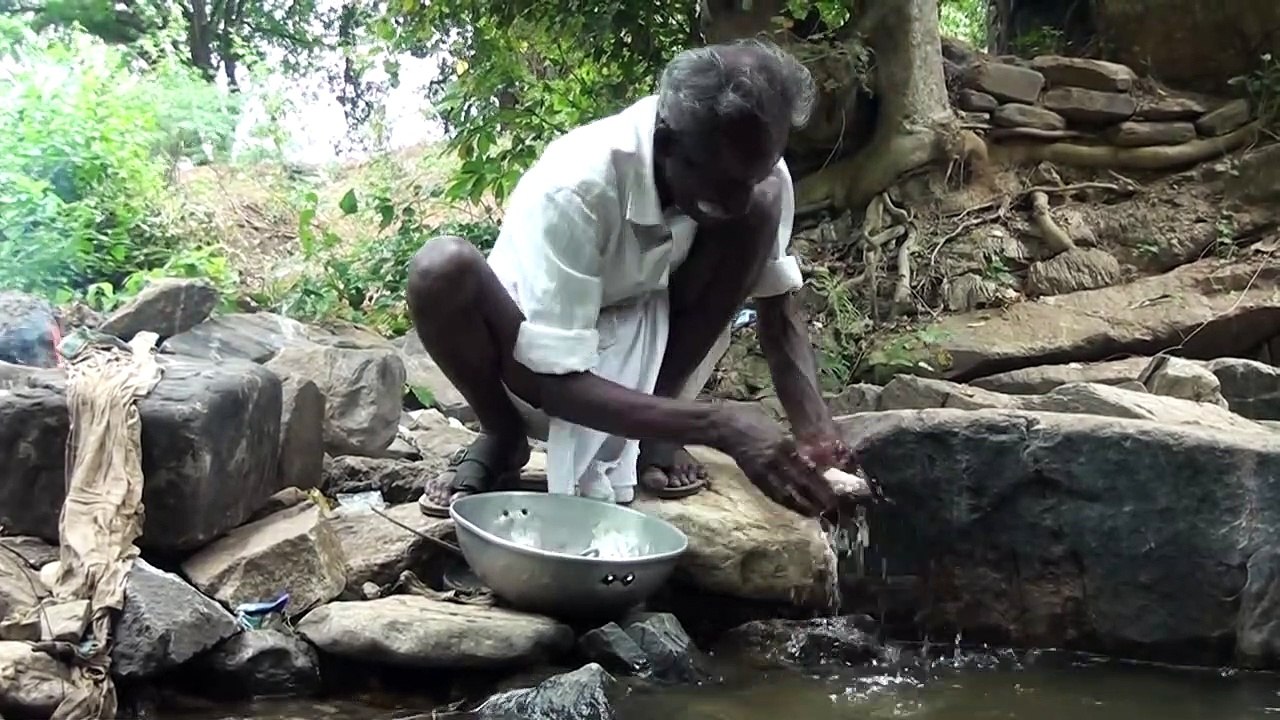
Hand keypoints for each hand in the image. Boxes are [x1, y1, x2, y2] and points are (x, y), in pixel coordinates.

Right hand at [712, 405, 838, 516]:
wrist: (726, 426)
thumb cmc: (754, 421)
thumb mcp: (778, 428)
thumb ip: (793, 445)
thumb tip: (810, 460)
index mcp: (784, 444)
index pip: (807, 467)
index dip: (821, 482)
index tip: (833, 492)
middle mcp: (775, 459)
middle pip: (800, 483)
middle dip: (816, 497)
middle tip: (830, 508)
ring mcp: (763, 469)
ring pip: (786, 492)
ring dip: (801, 504)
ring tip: (814, 514)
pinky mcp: (753, 476)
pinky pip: (771, 492)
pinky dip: (784, 502)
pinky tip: (793, 508)